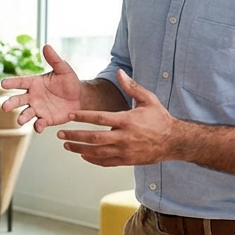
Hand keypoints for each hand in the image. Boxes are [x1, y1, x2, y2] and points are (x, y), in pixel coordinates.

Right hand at [0, 44, 82, 131]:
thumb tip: (46, 46)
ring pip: (26, 113)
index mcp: (34, 83)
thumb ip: (54, 60)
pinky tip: (39, 126)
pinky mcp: (45, 119)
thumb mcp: (63, 69)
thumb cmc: (69, 81)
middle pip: (18, 100)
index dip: (11, 83)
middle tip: (4, 107)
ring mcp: (38, 109)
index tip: (3, 83)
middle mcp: (32, 97)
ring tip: (20, 121)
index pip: (20, 82)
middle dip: (11, 103)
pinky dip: (38, 126)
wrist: (80, 98)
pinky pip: (39, 123)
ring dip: (22, 117)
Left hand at [57, 70, 179, 166]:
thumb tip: (119, 72)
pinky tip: (83, 155)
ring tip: (67, 145)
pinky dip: (93, 160)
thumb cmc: (160, 118)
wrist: (174, 141)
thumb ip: (132, 86)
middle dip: (75, 136)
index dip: (83, 117)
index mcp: (128, 120)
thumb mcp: (148, 99)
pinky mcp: (127, 160)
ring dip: (80, 149)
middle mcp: (125, 137)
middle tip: (61, 134)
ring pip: (97, 152)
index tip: (70, 116)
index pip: (100, 118)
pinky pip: (106, 162)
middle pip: (94, 138)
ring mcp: (125, 151)